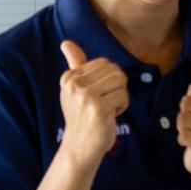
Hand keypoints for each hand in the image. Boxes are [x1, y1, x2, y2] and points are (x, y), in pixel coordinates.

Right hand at [54, 40, 129, 165]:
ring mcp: (85, 96)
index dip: (108, 81)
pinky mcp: (98, 108)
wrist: (79, 147)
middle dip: (116, 88)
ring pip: (121, 82)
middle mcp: (74, 84)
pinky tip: (108, 117)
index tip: (96, 96)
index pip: (105, 63)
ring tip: (106, 109)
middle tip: (103, 103)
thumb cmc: (82, 117)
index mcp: (69, 77)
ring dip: (120, 98)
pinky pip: (124, 97)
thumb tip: (66, 43)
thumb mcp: (75, 88)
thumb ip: (74, 64)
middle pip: (115, 71)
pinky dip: (121, 108)